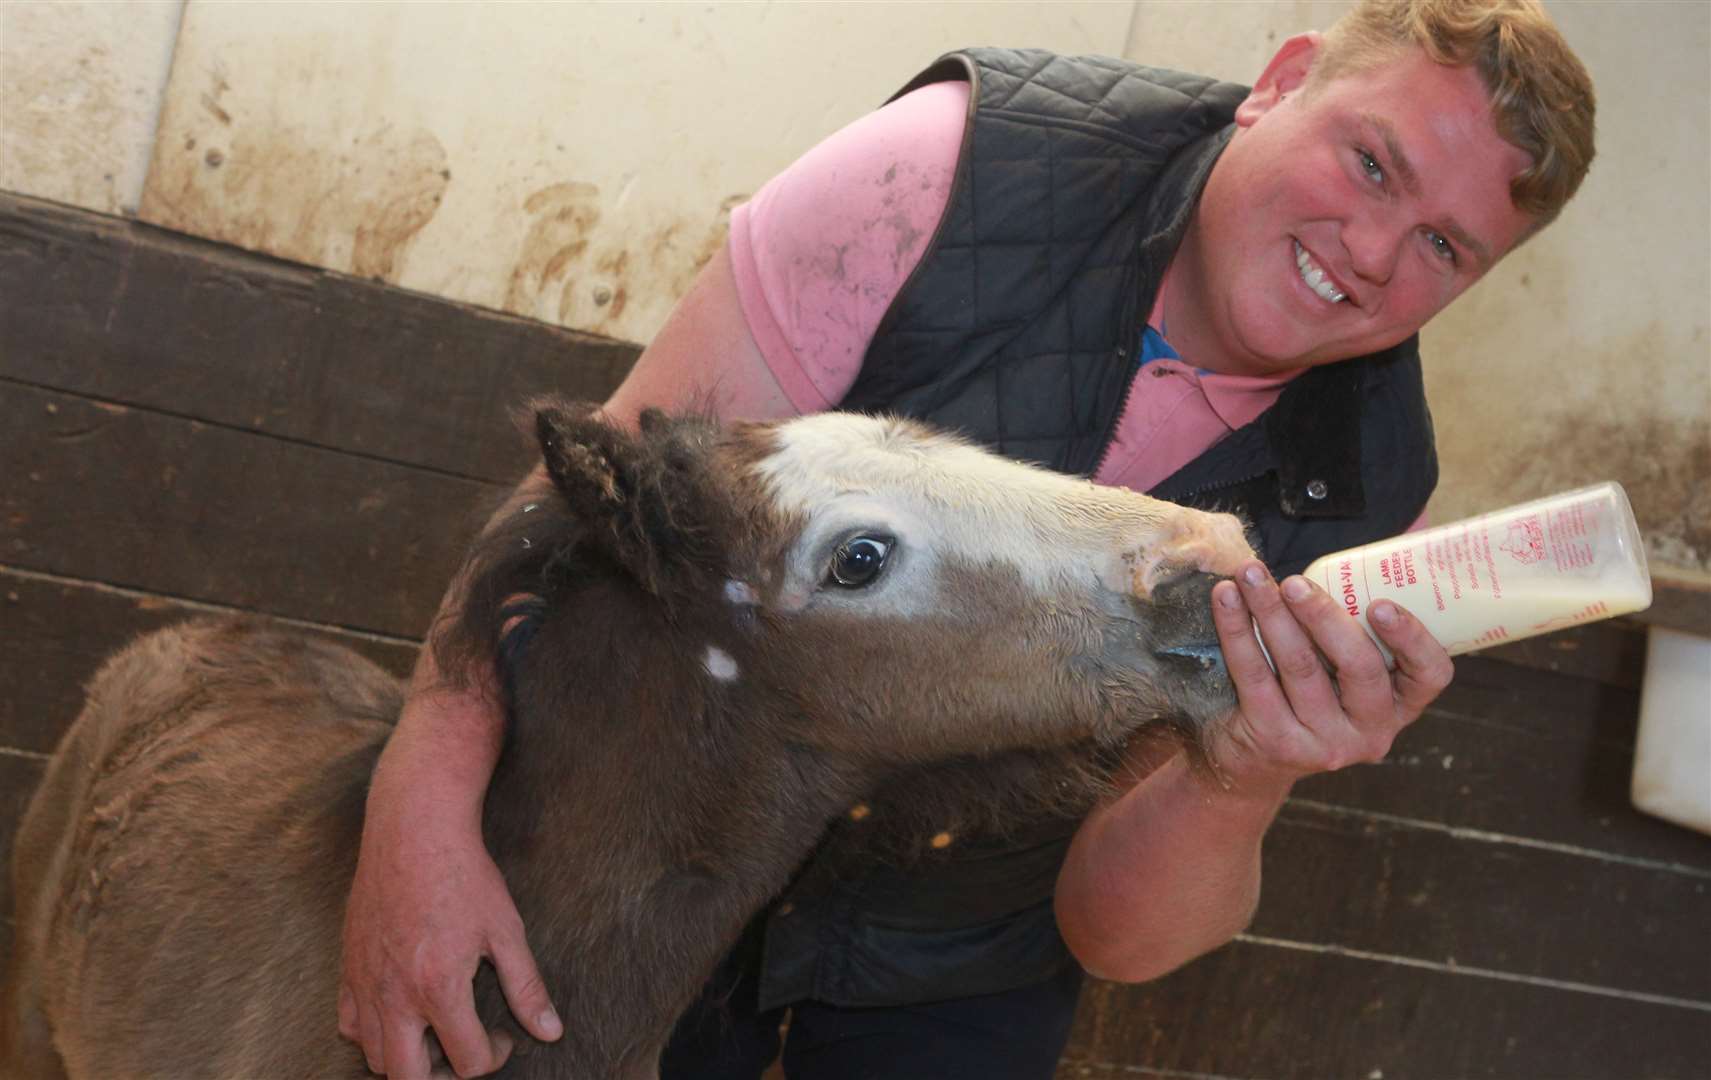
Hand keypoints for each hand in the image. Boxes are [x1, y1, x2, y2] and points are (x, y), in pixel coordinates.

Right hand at [338, 775, 561, 1077]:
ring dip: (409, 1058)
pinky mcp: (348, 968)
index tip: (503, 1037)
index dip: (494, 1057)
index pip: (467, 1062)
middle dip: (444, 1077)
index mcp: (439, 988)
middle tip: (464, 1051)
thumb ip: (526, 986)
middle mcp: (395, 995)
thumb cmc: (464, 875)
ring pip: (376, 1057)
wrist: (415, 831)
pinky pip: (350, 1024)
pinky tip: (401, 1011)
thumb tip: (551, 1030)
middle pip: (409, 1079)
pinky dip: (373, 1033)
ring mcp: (366, 983)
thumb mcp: (506, 930)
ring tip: (437, 1033)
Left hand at [1205, 559, 1453, 795]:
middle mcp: (1371, 730)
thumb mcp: (1345, 672)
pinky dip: (1236, 629)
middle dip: (1324, 616)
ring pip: (1300, 667)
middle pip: (1359, 667)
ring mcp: (1324, 741)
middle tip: (1295, 582)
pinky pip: (1254, 676)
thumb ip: (1357, 628)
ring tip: (1251, 575)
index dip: (1412, 638)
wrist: (1256, 759)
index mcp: (1399, 704)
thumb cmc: (1311, 693)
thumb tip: (1357, 556)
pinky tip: (1226, 598)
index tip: (1382, 604)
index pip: (1429, 674)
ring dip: (1270, 611)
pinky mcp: (1276, 740)